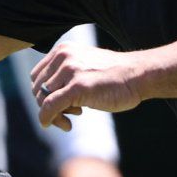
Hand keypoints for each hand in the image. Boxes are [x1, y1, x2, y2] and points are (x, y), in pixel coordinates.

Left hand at [30, 42, 145, 129]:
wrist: (139, 75)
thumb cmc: (114, 75)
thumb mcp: (84, 66)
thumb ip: (65, 75)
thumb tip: (45, 99)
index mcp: (62, 50)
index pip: (37, 76)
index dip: (43, 94)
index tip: (59, 104)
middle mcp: (63, 57)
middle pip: (38, 89)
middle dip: (47, 106)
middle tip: (66, 116)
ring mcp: (70, 71)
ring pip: (43, 99)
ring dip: (54, 114)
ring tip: (72, 118)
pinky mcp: (78, 87)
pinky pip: (50, 105)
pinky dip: (48, 118)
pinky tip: (63, 126)